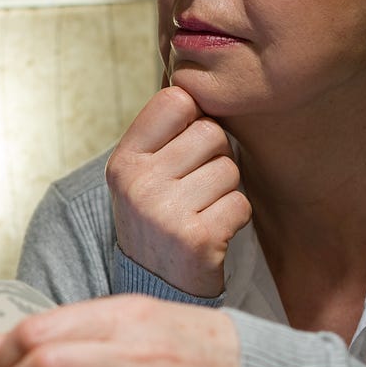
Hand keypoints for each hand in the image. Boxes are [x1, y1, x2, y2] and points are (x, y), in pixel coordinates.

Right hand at [106, 87, 250, 296]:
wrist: (158, 287)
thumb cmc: (160, 218)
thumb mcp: (144, 174)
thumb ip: (164, 132)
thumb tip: (199, 79)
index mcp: (124, 160)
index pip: (176, 99)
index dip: (193, 118)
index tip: (184, 147)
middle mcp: (137, 183)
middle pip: (211, 133)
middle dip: (215, 158)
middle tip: (196, 188)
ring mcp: (164, 212)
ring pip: (230, 169)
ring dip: (226, 191)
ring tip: (201, 211)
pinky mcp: (196, 238)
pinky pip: (241, 203)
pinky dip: (235, 218)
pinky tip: (213, 232)